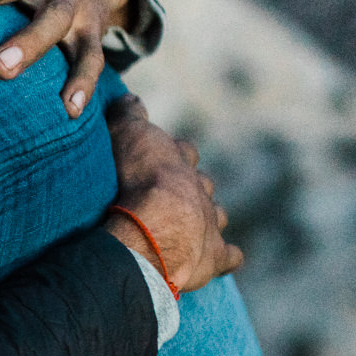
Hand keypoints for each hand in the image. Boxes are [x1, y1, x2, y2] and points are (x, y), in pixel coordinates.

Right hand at [101, 95, 242, 294]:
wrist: (155, 227)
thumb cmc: (138, 178)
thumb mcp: (127, 135)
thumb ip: (129, 115)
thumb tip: (130, 97)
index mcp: (178, 162)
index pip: (181, 150)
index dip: (173, 153)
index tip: (162, 156)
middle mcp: (198, 190)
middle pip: (201, 183)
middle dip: (191, 187)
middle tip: (173, 195)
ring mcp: (209, 223)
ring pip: (216, 215)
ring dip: (208, 218)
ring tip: (193, 226)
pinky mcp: (213, 255)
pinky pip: (228, 255)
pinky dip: (227, 257)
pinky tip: (225, 259)